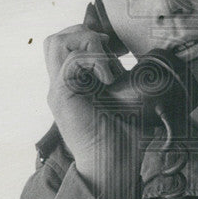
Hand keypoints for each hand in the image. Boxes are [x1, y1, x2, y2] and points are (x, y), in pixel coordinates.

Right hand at [43, 25, 144, 198]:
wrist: (113, 166)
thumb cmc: (121, 136)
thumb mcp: (124, 99)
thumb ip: (121, 78)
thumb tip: (142, 58)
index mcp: (71, 85)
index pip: (63, 44)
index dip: (88, 36)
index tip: (117, 48)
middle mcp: (60, 86)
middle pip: (55, 40)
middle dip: (84, 33)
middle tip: (111, 50)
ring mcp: (58, 90)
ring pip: (57, 43)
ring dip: (88, 44)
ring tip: (109, 63)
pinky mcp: (62, 96)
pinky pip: (72, 61)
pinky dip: (95, 60)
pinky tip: (110, 78)